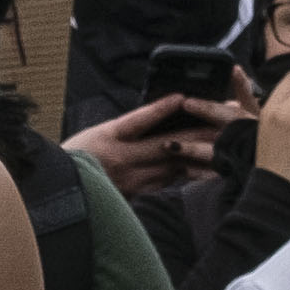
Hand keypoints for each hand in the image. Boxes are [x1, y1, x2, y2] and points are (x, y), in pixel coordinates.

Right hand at [70, 93, 219, 202]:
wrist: (65, 189)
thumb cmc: (81, 155)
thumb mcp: (99, 132)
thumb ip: (129, 125)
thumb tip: (163, 111)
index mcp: (110, 138)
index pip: (139, 120)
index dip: (160, 108)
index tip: (181, 97)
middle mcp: (124, 159)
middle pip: (167, 143)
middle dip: (198, 130)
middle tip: (221, 117)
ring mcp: (134, 179)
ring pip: (174, 164)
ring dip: (201, 152)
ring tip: (225, 142)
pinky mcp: (140, 192)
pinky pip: (171, 181)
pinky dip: (191, 173)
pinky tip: (210, 168)